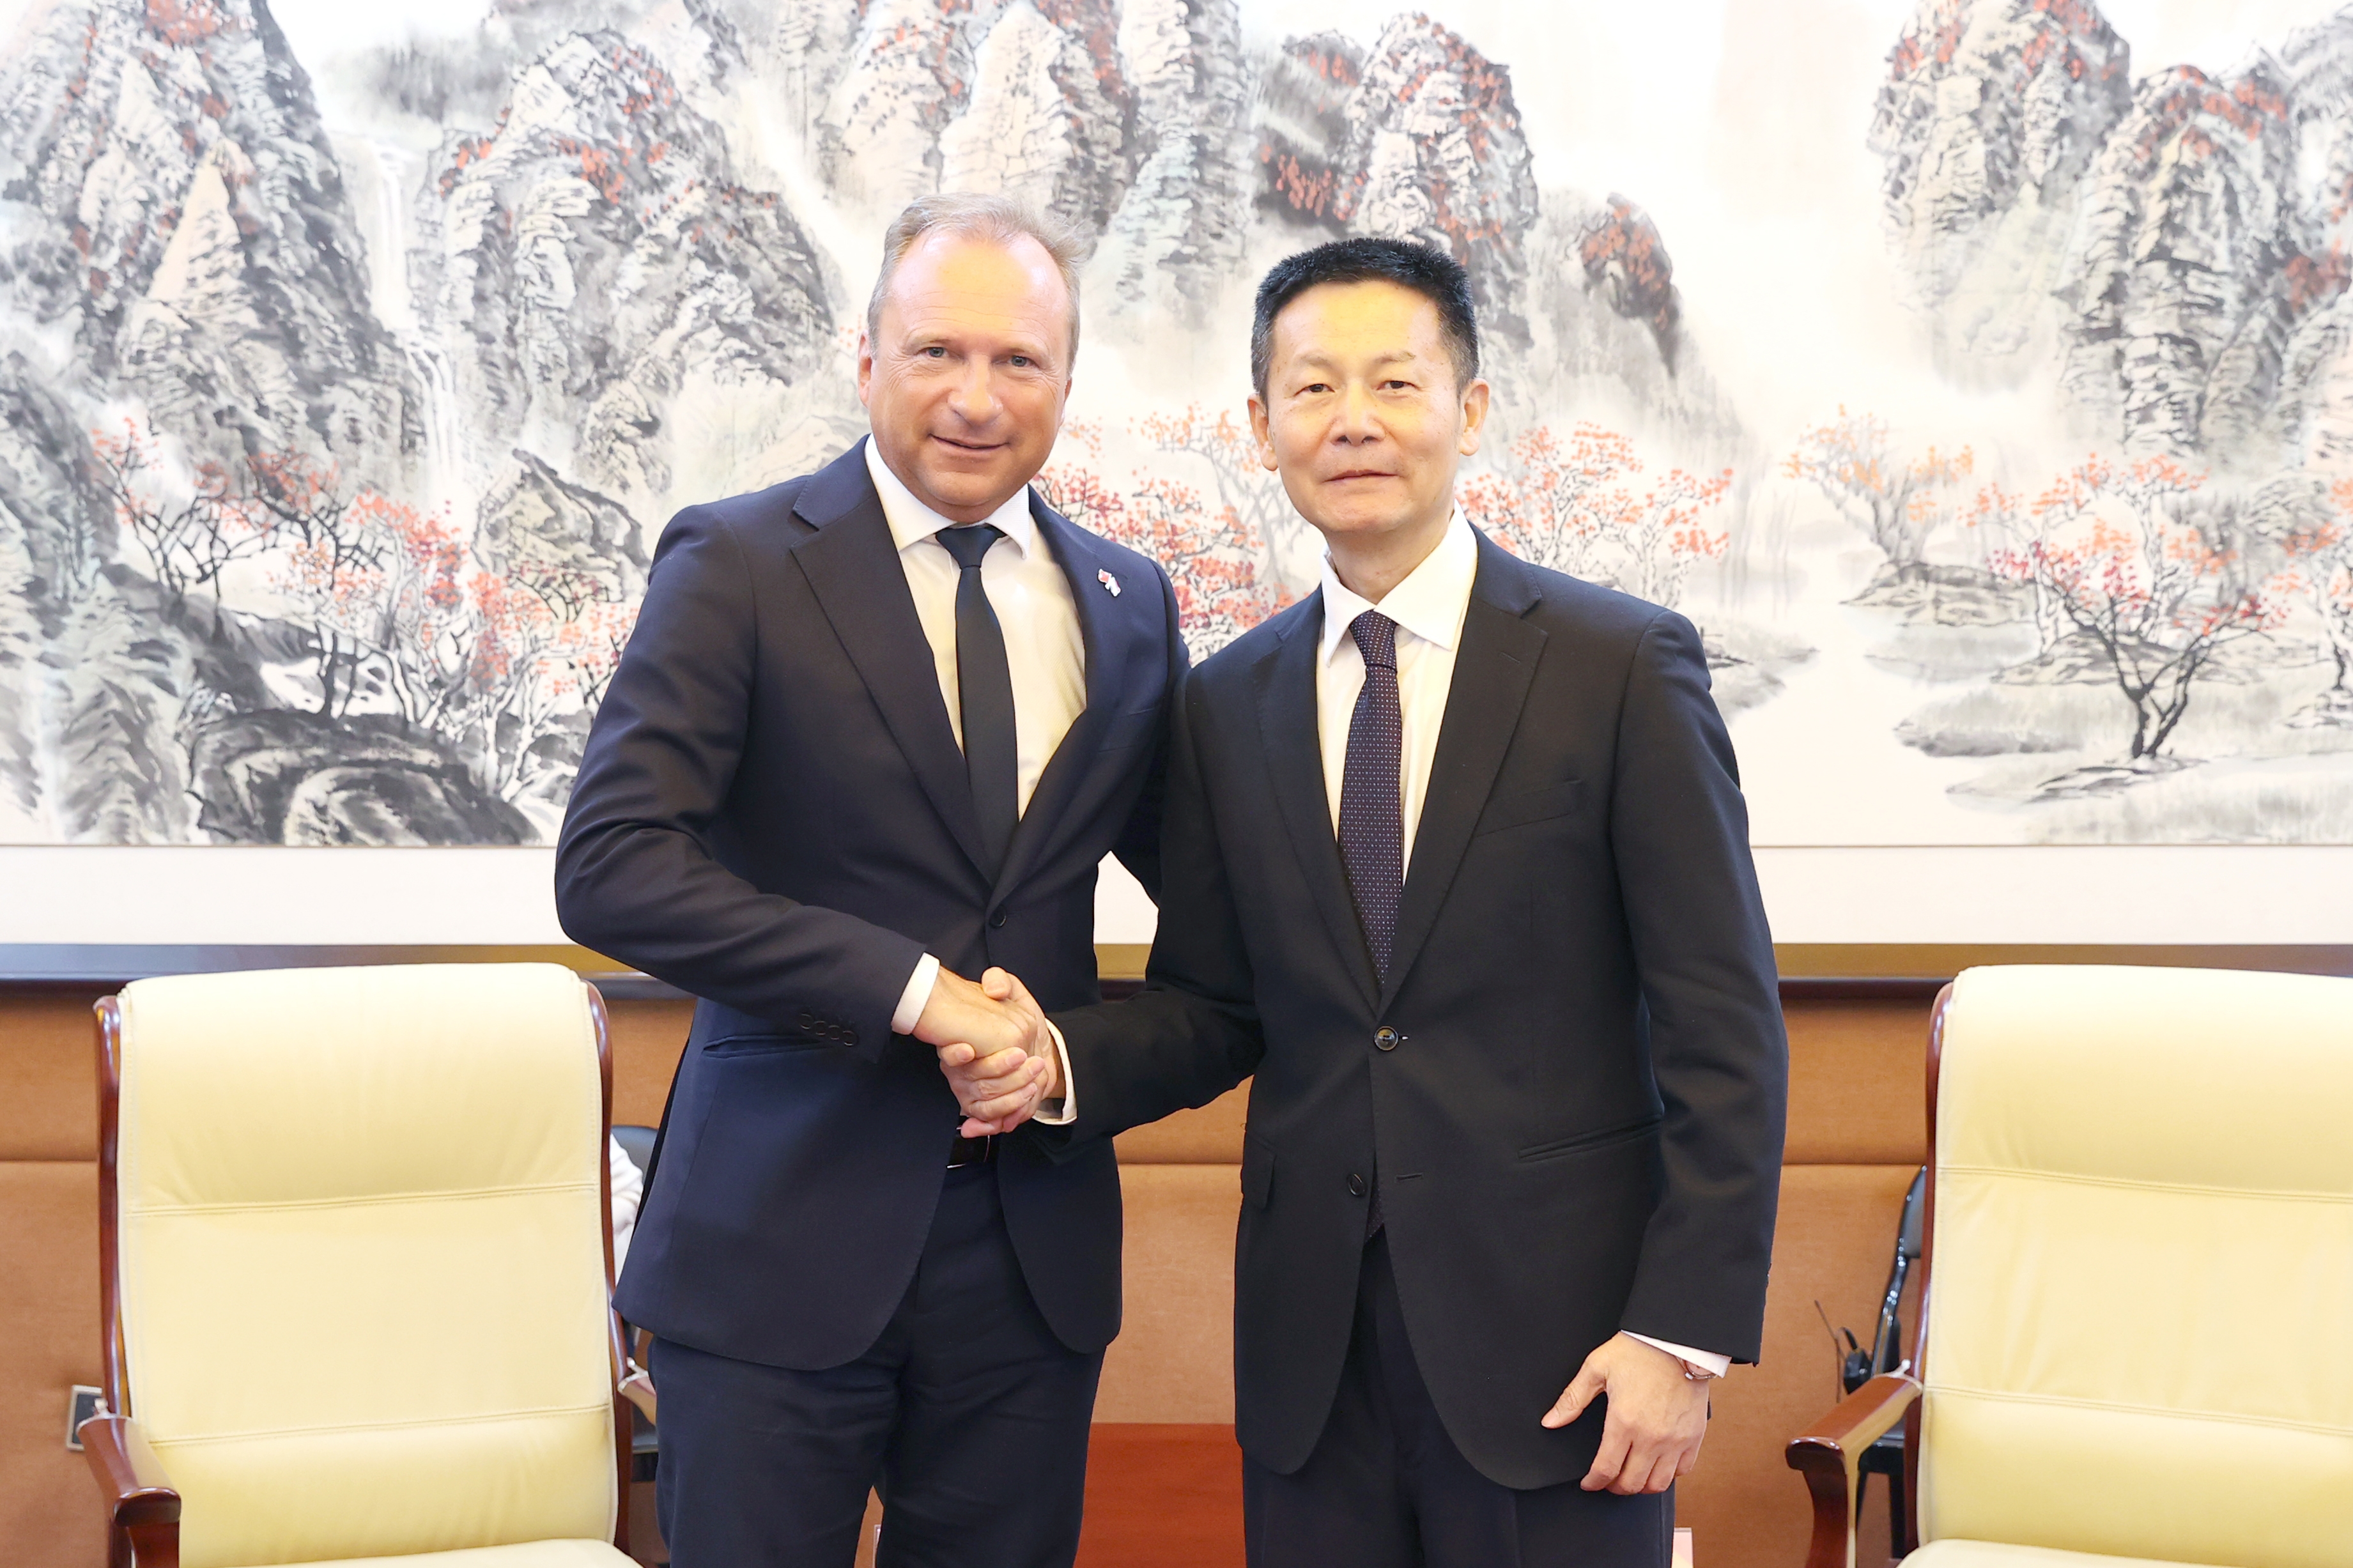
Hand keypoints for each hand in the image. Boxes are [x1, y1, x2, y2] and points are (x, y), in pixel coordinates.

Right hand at [919, 967, 1056, 1135]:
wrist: (1032, 1042)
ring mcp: (969, 1088)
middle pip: (976, 1080)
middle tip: (1028, 1059)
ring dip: (1009, 1096)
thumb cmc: (1016, 1017)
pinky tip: (1011, 1115)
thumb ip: (1000, 981)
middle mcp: (961, 1069)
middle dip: (1001, 1071)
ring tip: (1032, 1082)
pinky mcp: (982, 1104)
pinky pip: (987, 1119)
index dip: (955, 1054)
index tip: (966, 1050)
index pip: (951, 1052)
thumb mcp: (1011, 992)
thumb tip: (993, 989)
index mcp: (962, 1042)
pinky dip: (999, 1119)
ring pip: (985, 1102)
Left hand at [1541, 1332, 1710, 1494]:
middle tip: (1607, 1481)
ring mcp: (1675, 1439)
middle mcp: (1651, 1436)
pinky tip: (1656, 1465)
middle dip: (1614, 1488)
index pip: (1606, 1469)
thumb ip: (1572, 1399)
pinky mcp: (1694, 1436)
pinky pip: (1682, 1470)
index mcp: (1623, 1421)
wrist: (1677, 1340)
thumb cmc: (1638, 1351)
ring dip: (1641, 1486)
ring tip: (1630, 1476)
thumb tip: (1550, 1421)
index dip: (1593, 1482)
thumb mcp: (1597, 1368)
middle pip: (1631, 1483)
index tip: (1588, 1483)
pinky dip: (1668, 1475)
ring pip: (1657, 1484)